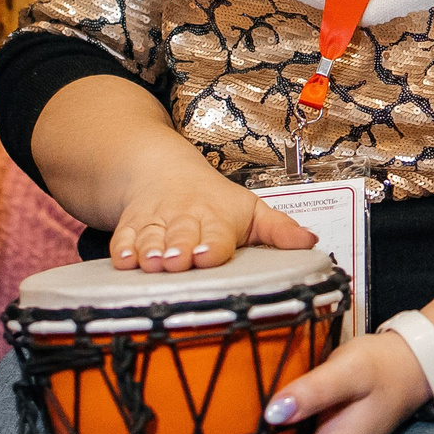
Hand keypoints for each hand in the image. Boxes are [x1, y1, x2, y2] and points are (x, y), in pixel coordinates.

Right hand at [109, 150, 316, 272]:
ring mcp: (156, 222)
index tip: (209, 255)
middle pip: (181, 236)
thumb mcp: (252, 211)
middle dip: (178, 249)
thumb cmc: (216, 201)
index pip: (217, 234)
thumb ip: (280, 230)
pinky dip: (122, 248)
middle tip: (176, 261)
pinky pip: (124, 237)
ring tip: (150, 263)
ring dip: (150, 250)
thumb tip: (311, 242)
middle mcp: (186, 219)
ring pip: (151, 238)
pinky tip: (122, 260)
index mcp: (218, 218)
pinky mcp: (131, 226)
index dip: (212, 245)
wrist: (164, 171)